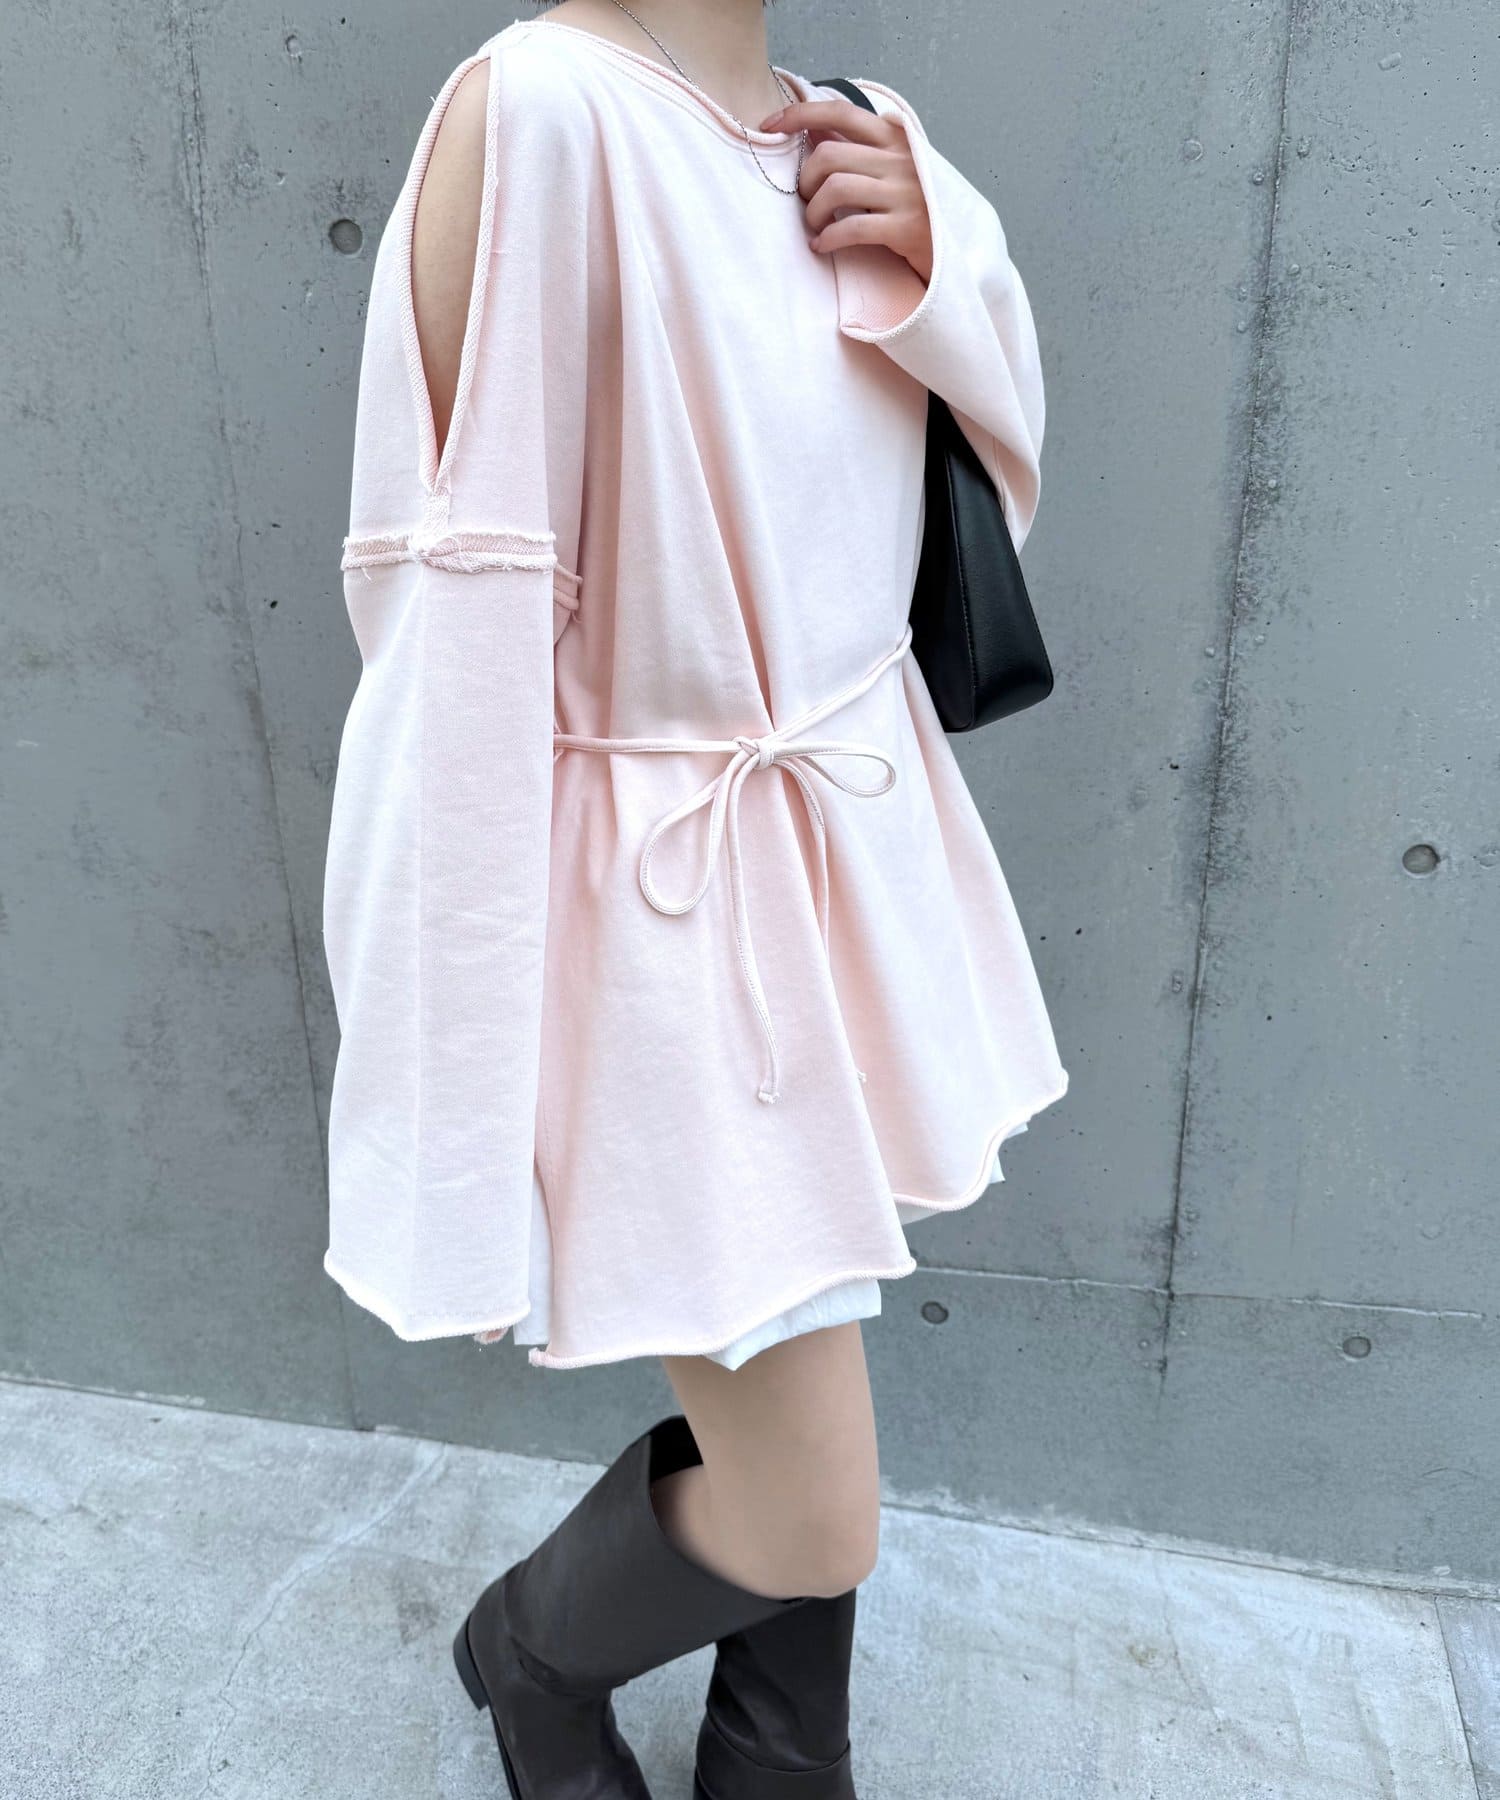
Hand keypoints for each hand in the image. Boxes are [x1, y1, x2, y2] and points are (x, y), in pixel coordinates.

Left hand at [760, 96, 933, 285]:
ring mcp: (905, 192)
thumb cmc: (918, 209)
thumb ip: (858, 148)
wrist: (957, 252)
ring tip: (816, 226)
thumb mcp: (893, 169)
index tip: (769, 126)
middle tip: (807, 201)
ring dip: (814, 211)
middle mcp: (901, 160)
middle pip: (828, 155)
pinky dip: (828, 238)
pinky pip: (851, 227)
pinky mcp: (905, 228)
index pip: (840, 111)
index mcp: (896, 138)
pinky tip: (822, 246)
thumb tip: (813, 127)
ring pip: (835, 188)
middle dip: (805, 180)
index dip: (799, 115)